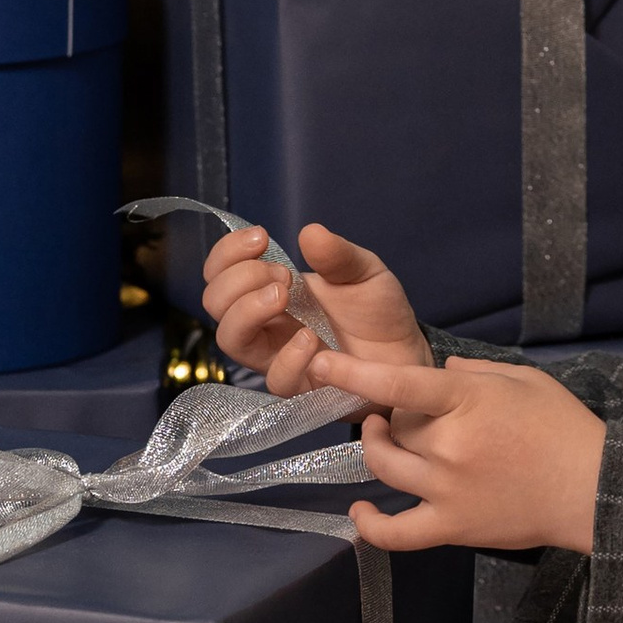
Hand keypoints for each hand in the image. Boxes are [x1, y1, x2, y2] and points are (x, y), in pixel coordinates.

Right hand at [202, 220, 428, 402]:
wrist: (408, 354)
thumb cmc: (378, 312)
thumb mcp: (363, 271)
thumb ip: (337, 254)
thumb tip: (309, 232)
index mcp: (270, 290)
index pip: (221, 271)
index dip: (227, 252)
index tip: (260, 238)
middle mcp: (265, 324)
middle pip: (214, 302)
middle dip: (240, 278)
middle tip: (283, 275)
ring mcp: (277, 357)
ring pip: (229, 339)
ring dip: (248, 310)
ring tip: (283, 295)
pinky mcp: (300, 389)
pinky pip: (275, 379)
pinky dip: (287, 356)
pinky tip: (310, 339)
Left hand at [303, 348, 606, 559]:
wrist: (595, 490)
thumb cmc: (564, 428)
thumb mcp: (525, 380)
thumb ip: (477, 369)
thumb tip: (440, 366)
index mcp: (469, 401)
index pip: (399, 382)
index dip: (355, 372)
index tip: (321, 361)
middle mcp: (450, 445)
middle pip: (394, 424)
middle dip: (392, 412)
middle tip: (406, 408)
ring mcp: (447, 490)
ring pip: (386, 466)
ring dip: (375, 446)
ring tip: (381, 436)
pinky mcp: (452, 527)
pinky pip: (398, 533)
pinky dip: (371, 526)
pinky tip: (359, 513)